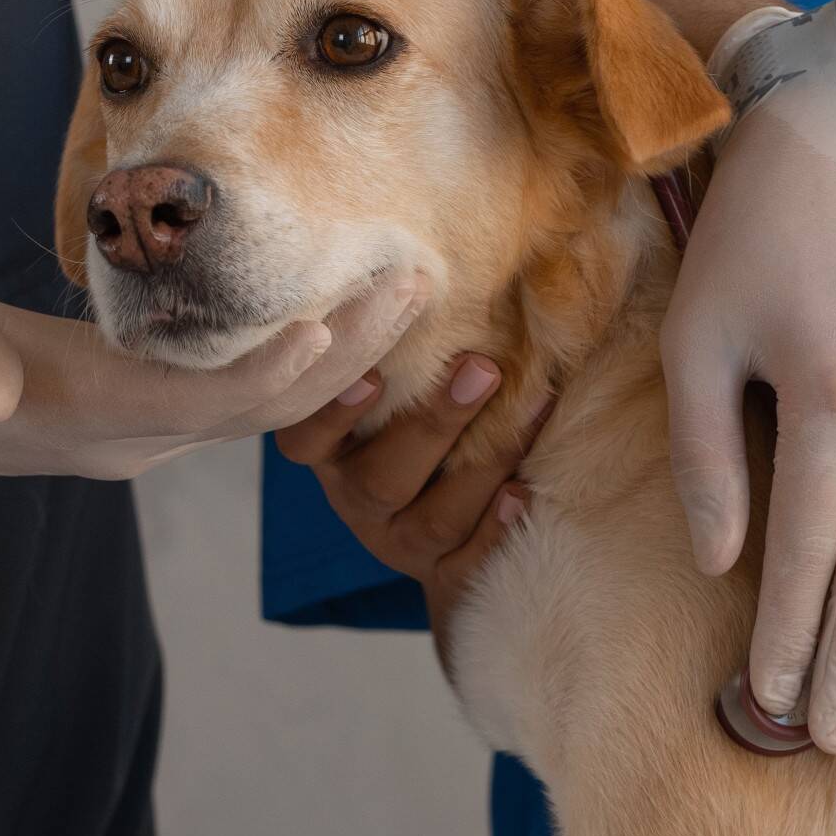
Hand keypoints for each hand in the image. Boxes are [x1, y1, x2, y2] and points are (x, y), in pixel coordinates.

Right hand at [0, 270, 426, 535]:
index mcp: (93, 415)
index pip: (202, 403)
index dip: (267, 372)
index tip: (330, 322)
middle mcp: (141, 435)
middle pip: (264, 407)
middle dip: (343, 355)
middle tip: (412, 287)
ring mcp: (155, 429)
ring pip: (272, 403)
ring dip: (343, 354)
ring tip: (406, 291)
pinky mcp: (160, 409)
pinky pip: (255, 393)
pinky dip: (309, 359)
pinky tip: (354, 313)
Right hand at [274, 356, 547, 659]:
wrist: (443, 524)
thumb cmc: (415, 417)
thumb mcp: (395, 380)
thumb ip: (403, 342)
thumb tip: (433, 261)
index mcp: (328, 453)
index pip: (306, 439)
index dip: (332, 412)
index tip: (368, 374)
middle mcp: (355, 499)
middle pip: (381, 477)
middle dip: (434, 422)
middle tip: (481, 367)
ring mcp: (400, 543)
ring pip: (432, 520)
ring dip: (482, 462)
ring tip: (529, 408)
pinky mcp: (444, 575)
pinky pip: (468, 563)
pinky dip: (496, 528)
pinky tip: (523, 492)